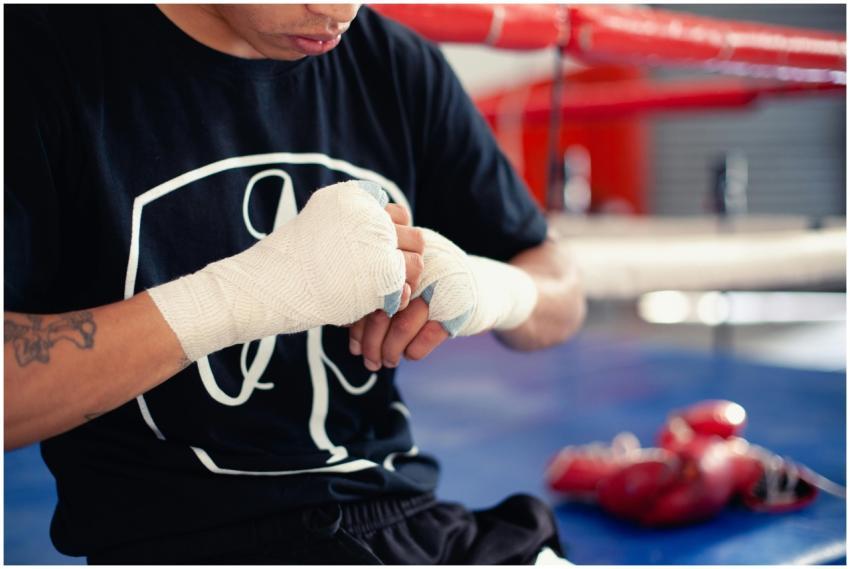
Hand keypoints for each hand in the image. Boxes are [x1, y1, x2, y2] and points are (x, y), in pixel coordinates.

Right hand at [149, 180, 406, 361]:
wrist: (266, 286)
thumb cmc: (288, 262)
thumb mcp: (320, 224)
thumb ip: (355, 224)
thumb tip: (395, 229)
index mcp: (355, 197)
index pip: (398, 214)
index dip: (391, 238)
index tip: (373, 257)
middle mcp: (371, 214)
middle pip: (414, 236)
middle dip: (404, 258)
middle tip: (383, 280)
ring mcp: (380, 243)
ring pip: (418, 261)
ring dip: (405, 279)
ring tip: (380, 294)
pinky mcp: (384, 274)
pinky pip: (405, 288)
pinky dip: (393, 300)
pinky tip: (371, 306)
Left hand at [348, 206, 448, 371]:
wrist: (489, 288)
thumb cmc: (435, 288)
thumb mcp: (411, 279)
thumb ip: (382, 293)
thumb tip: (344, 326)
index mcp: (403, 254)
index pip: (370, 291)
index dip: (358, 321)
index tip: (353, 344)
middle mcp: (421, 265)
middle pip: (383, 308)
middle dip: (371, 341)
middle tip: (367, 360)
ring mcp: (441, 285)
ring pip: (402, 325)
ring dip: (390, 351)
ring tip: (385, 362)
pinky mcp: (460, 306)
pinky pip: (427, 337)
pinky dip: (414, 351)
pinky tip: (409, 355)